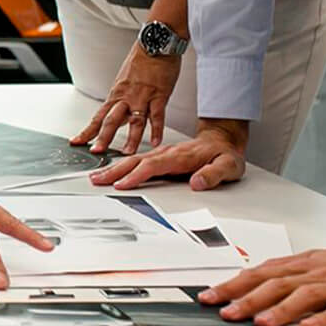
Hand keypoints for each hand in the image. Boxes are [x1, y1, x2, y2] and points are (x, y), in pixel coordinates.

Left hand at [70, 44, 180, 154]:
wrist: (155, 43)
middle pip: (111, 120)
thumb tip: (118, 114)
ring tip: (127, 153)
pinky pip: (157, 115)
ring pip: (134, 121)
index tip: (77, 142)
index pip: (98, 116)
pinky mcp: (159, 95)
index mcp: (116, 94)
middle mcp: (126, 97)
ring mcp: (142, 97)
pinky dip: (157, 129)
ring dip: (131, 139)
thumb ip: (122, 99)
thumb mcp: (125, 80)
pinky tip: (156, 142)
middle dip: (103, 137)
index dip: (88, 130)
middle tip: (97, 152)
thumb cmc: (141, 61)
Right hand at [89, 118, 246, 190]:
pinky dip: (121, 165)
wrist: (223, 141)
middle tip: (96, 179)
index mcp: (180, 156)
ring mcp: (162, 154)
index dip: (136, 176)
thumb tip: (197, 183)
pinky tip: (112, 170)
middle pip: (136, 162)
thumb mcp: (229, 166)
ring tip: (97, 176)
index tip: (121, 184)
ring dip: (114, 168)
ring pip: (134, 160)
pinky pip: (137, 160)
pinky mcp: (160, 156)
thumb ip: (213, 174)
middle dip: (115, 171)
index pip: (153, 166)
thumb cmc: (225, 155)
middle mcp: (167, 153)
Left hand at [199, 240, 325, 325]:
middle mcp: (317, 272)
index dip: (234, 284)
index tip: (209, 296)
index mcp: (303, 265)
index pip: (260, 273)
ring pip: (305, 295)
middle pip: (276, 283)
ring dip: (281, 309)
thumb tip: (252, 289)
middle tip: (224, 312)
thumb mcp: (316, 265)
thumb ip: (287, 277)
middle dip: (247, 298)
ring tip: (260, 321)